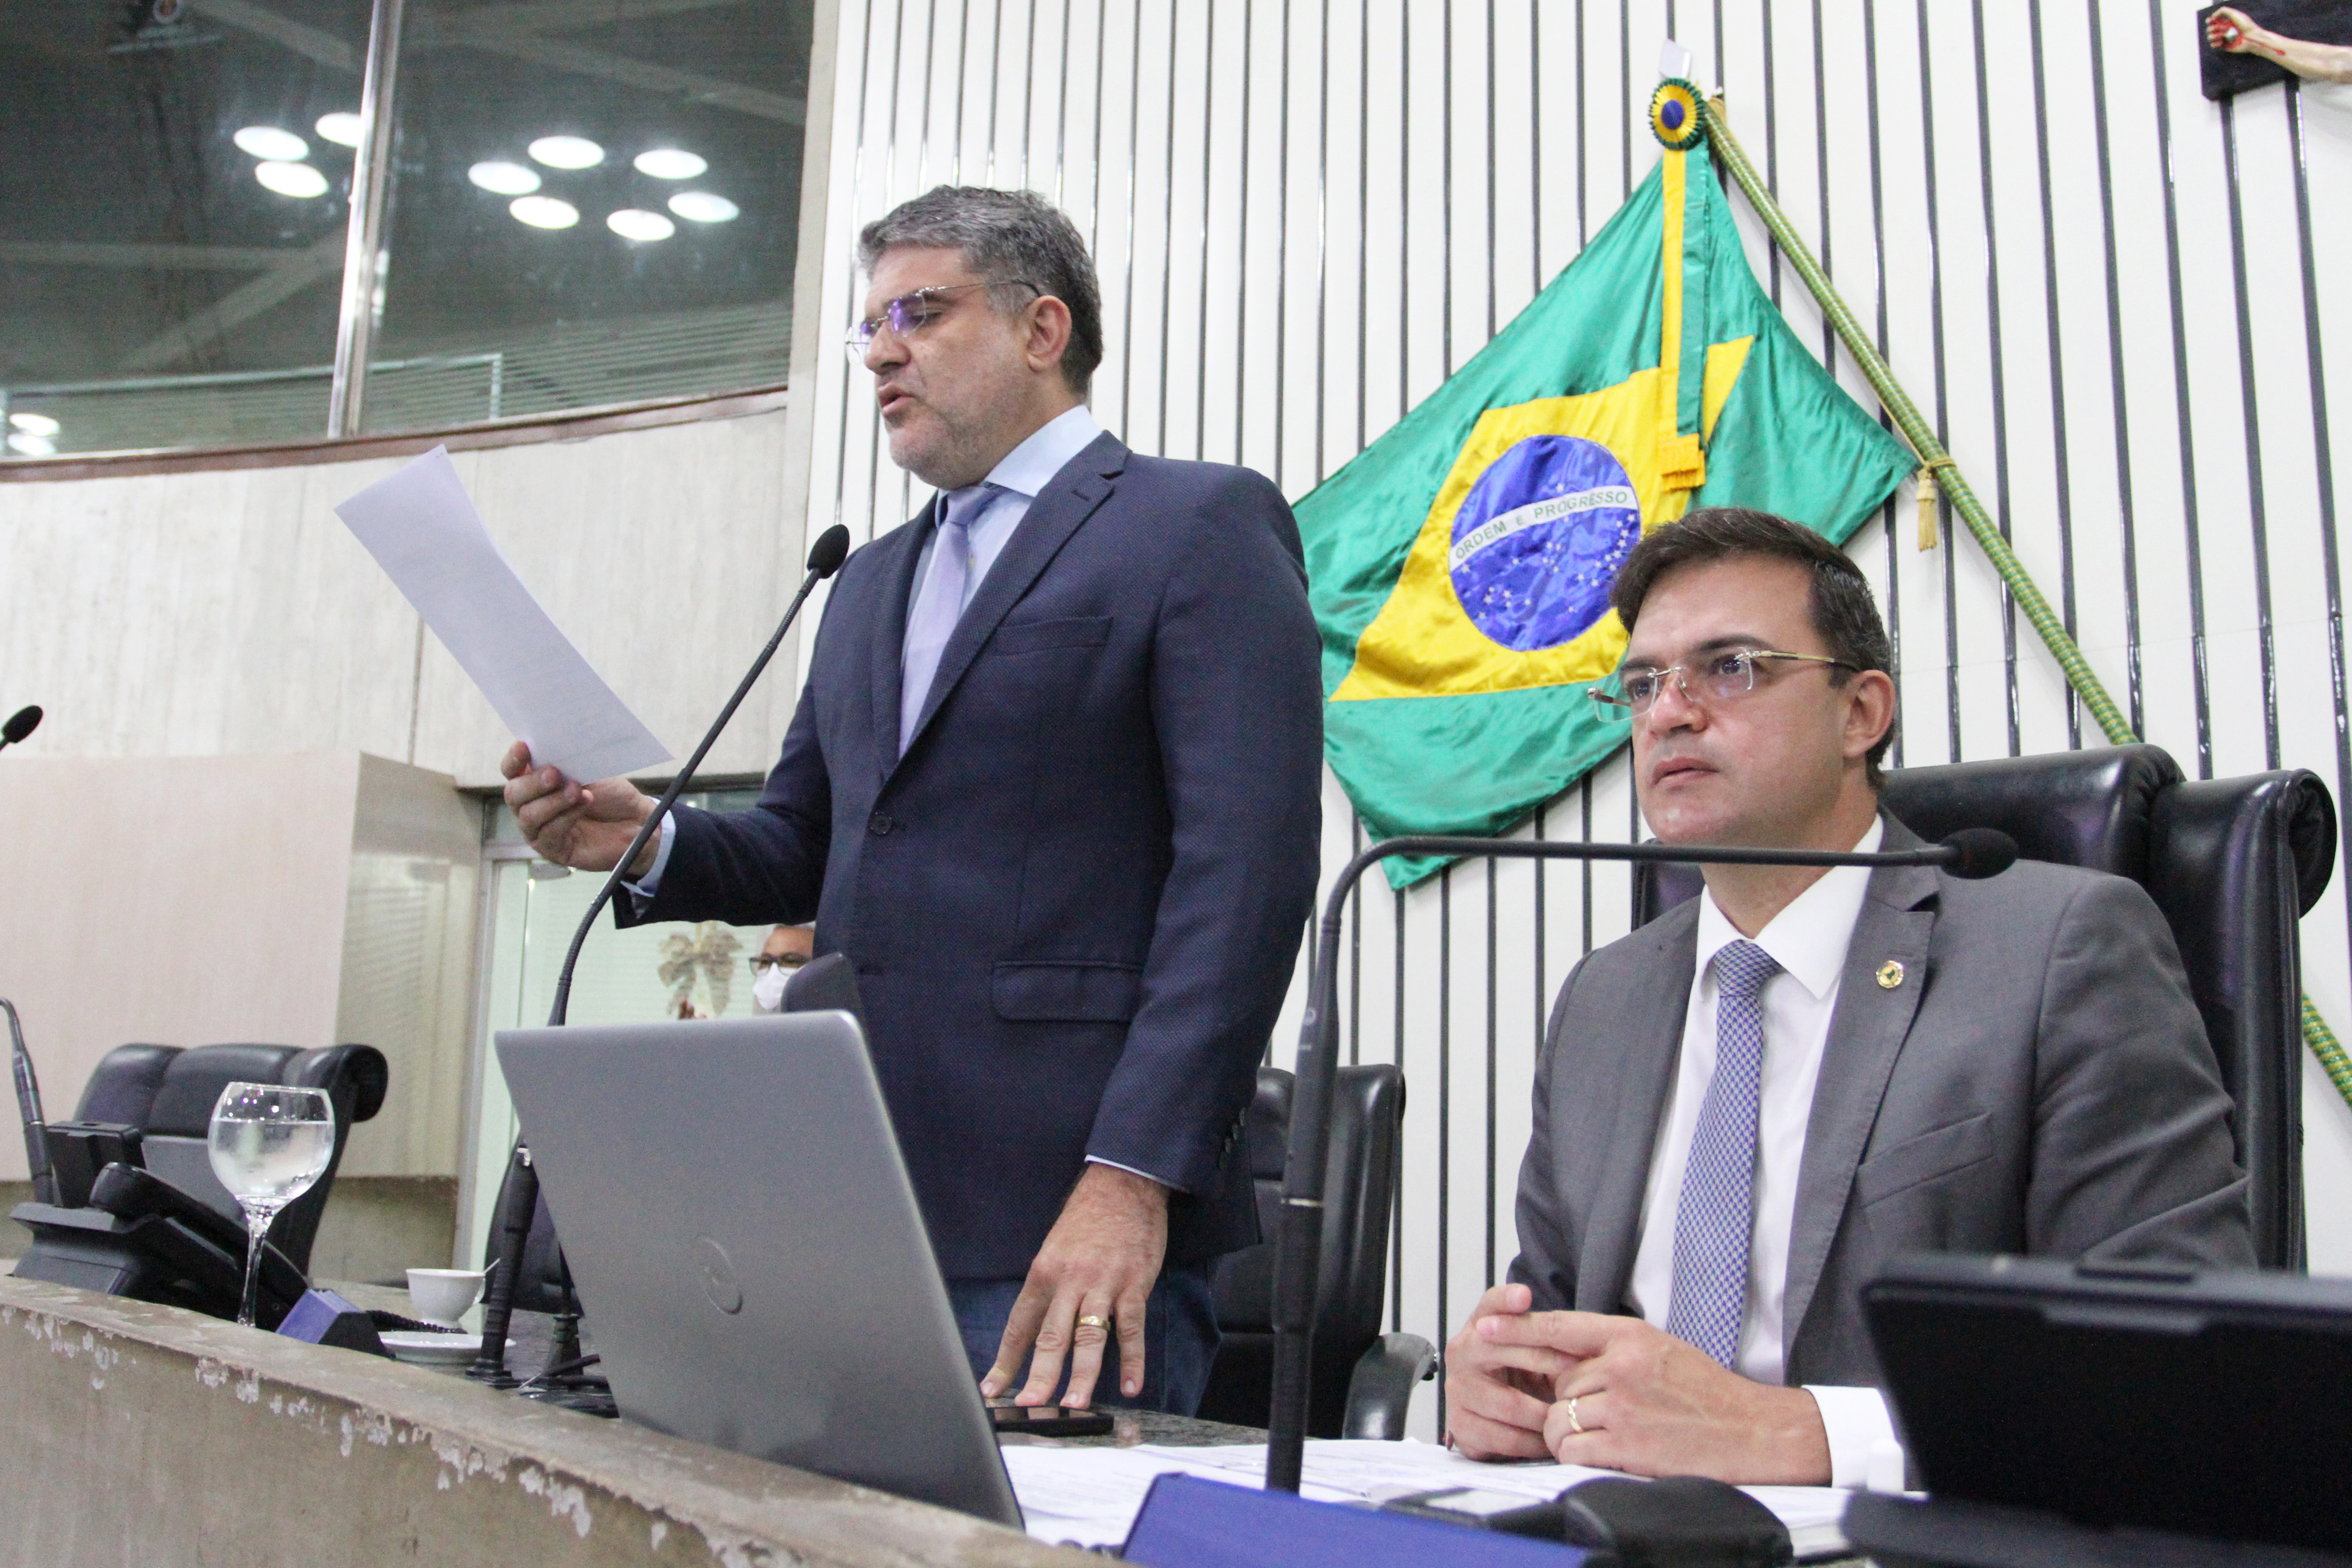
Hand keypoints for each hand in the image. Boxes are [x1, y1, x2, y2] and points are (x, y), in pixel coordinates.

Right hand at [499, 742, 657, 873]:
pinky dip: (566, 817)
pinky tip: (584, 804)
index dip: (514, 759)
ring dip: (554, 800)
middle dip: (533, 782)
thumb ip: (567, 762)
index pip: (511, 770)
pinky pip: (548, 834)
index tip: (524, 747)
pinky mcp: (553, 849)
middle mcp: (530, 805)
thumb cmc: (610, 794)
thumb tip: (553, 748)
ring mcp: (538, 830)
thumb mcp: (589, 770)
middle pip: (514, 793)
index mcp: (534, 781)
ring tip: (578, 790)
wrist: (635, 821)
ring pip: (529, 815)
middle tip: (555, 774)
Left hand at [982, 1163, 1169, 1408]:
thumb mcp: (1055, 1250)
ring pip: (1089, 1337)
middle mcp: (1069, 1281)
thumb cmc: (1087, 1220)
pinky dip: (1132, 1360)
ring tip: (1075, 1405)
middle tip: (1030, 1405)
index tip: (994, 1390)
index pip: (1020, 1326)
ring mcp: (1103, 1284)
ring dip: (1082, 1375)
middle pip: (1051, 1337)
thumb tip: (1034, 1330)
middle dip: (1039, 1376)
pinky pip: (1131, 1328)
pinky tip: (1131, 1385)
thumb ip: (1047, 1291)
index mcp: (1044, 1273)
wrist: (1123, 1185)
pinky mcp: (1134, 1284)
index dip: (1006, 1361)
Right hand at [1443, 1284, 1580, 1459]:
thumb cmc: (1518, 1371)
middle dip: (1544, 1359)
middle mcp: (1461, 1353)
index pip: (1490, 1306)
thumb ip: (1546, 1332)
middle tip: (1578, 1368)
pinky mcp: (1461, 1427)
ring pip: (1510, 1405)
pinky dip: (1534, 1443)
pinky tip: (1551, 1441)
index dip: (1506, 1300)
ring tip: (1573, 1415)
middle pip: (1502, 1351)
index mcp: (1479, 1326)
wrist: (1489, 1414)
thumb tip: (1575, 1334)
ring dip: (1546, 1414)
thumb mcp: (1530, 1346)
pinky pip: (1506, 1439)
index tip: (1525, 1296)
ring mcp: (1457, 1391)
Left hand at [1476, 1312, 1830, 1483]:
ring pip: (1557, 1416)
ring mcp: (1622, 1404)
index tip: (1482, 1327)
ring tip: (1603, 1435)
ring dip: (1567, 1432)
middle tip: (1592, 1412)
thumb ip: (1611, 1347)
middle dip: (1563, 1399)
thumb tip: (1564, 1351)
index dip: (1515, 1327)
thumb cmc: (1706, 1393)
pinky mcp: (1625, 1443)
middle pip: (1555, 1379)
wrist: (1752, 1431)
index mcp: (1629, 1335)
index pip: (1558, 1325)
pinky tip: (1602, 1453)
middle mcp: (1621, 1364)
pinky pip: (1570, 1447)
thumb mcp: (1659, 1349)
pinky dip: (1576, 1455)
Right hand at [2206, 7, 2258, 51]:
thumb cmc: (2245, 25)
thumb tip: (2212, 16)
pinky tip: (2221, 42)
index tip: (2210, 21)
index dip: (2209, 20)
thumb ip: (2223, 11)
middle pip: (2210, 28)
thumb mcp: (2234, 14)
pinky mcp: (2224, 46)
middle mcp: (2224, 29)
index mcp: (2227, 21)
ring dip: (2213, 36)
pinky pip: (2213, 46)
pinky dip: (2215, 44)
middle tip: (2221, 29)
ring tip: (2221, 36)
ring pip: (2210, 37)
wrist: (2251, 38)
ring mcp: (2224, 38)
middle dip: (2212, 28)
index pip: (2214, 20)